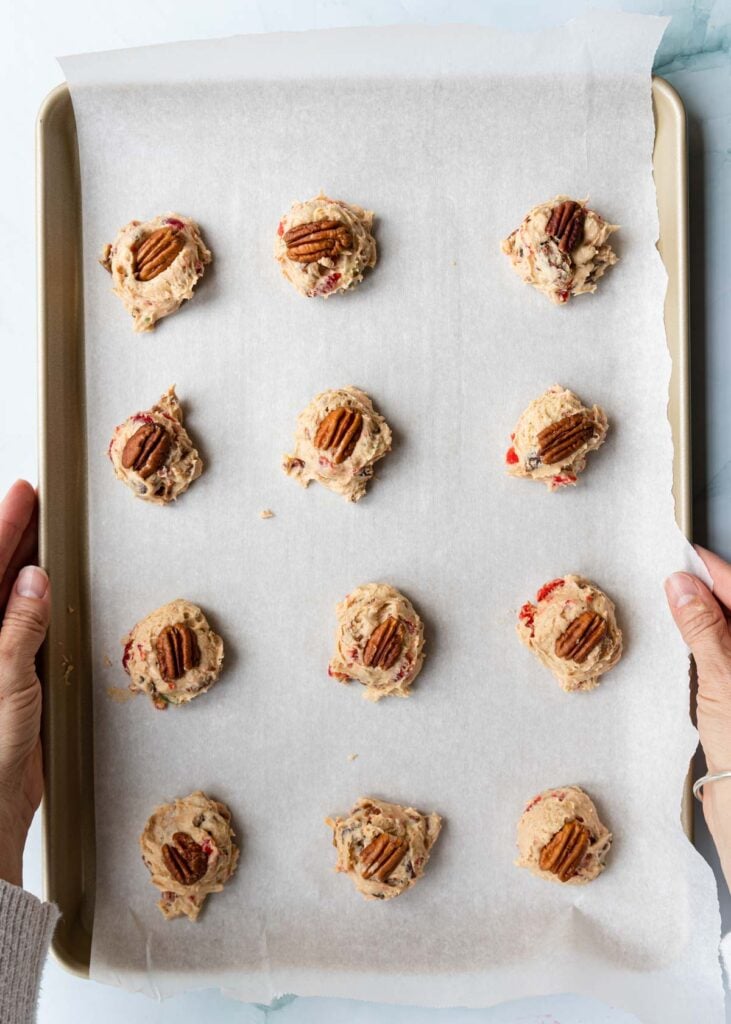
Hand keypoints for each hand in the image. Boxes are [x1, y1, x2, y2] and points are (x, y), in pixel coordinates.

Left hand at [0, 481, 49, 886]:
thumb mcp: (5, 682)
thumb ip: (18, 627)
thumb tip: (32, 579)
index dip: (3, 528)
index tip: (22, 496)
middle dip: (12, 539)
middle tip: (32, 503)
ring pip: (8, 600)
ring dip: (25, 567)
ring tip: (42, 533)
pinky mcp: (12, 679)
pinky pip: (27, 629)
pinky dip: (39, 605)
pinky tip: (49, 590)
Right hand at [665, 548, 730, 887]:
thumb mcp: (723, 678)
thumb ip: (704, 628)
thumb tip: (683, 584)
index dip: (711, 571)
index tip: (680, 554)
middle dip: (700, 591)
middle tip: (663, 575)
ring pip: (722, 634)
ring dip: (695, 619)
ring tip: (664, 603)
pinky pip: (715, 659)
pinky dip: (695, 646)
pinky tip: (675, 642)